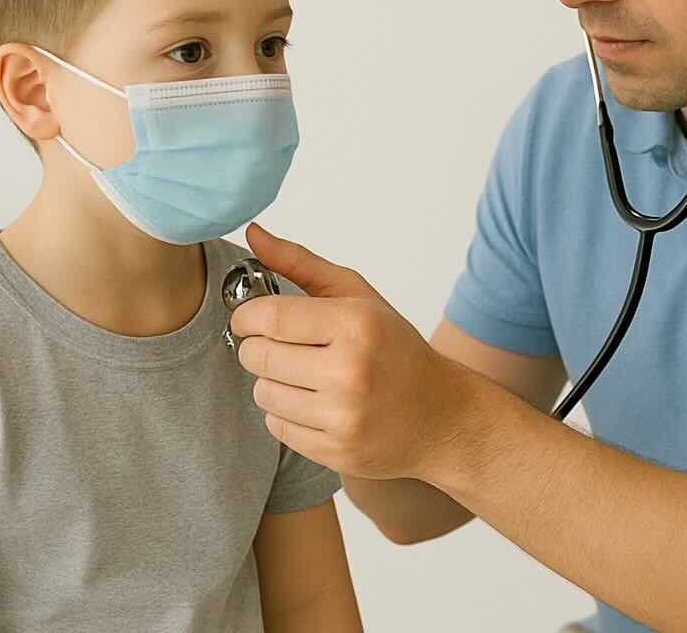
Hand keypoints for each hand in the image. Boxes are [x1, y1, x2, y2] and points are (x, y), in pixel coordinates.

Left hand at [229, 223, 472, 481]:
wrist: (440, 415)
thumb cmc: (396, 349)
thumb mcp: (357, 296)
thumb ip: (300, 264)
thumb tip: (252, 235)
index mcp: (356, 324)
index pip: (269, 317)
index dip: (246, 317)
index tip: (250, 318)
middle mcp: (350, 371)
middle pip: (259, 356)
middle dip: (258, 348)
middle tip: (280, 346)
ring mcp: (343, 416)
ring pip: (262, 393)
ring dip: (272, 382)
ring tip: (303, 375)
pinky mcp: (336, 451)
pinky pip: (277, 427)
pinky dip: (285, 413)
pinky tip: (313, 403)